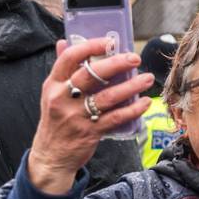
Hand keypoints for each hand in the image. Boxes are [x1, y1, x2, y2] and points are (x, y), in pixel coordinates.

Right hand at [27, 38, 151, 194]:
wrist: (51, 156)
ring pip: (108, 97)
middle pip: (91, 75)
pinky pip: (116, 118)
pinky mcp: (90, 132)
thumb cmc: (56, 120)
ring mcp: (76, 116)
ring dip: (131, 86)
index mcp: (53, 84)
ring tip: (146, 79)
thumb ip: (62, 69)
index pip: (70, 58)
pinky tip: (144, 103)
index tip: (109, 41)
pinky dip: (132, 110)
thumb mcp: (51, 93)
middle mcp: (62, 98)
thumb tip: (64, 41)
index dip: (91, 46)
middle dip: (116, 64)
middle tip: (134, 58)